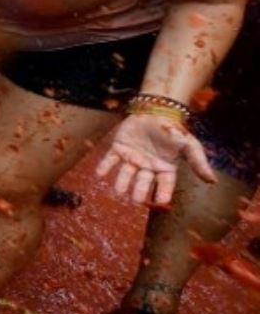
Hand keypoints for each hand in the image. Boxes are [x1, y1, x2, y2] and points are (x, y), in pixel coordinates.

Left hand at [96, 113, 214, 206]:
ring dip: (121, 182)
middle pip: (142, 181)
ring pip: (125, 173)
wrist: (156, 110)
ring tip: (118, 191)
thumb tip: (213, 181)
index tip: (160, 202)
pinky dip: (104, 166)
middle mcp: (147, 166)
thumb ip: (198, 162)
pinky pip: (110, 159)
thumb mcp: (189, 145)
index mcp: (164, 168)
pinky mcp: (119, 148)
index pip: (164, 184)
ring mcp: (132, 158)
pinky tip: (99, 173)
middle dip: (139, 190)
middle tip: (135, 200)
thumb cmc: (173, 129)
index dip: (162, 193)